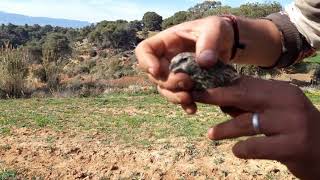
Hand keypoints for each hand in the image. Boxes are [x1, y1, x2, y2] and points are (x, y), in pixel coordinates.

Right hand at [135, 16, 233, 113]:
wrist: (228, 42)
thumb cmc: (218, 30)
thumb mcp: (215, 28)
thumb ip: (209, 41)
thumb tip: (203, 62)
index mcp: (166, 41)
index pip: (145, 50)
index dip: (145, 61)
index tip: (156, 71)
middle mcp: (166, 59)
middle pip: (155, 75)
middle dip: (168, 82)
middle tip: (187, 82)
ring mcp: (174, 73)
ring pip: (165, 89)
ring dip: (174, 96)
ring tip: (189, 99)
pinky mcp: (186, 85)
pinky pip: (180, 97)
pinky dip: (185, 104)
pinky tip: (193, 109)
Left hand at [192, 77, 319, 178]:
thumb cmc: (295, 130)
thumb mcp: (275, 112)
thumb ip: (249, 106)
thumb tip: (220, 101)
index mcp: (282, 91)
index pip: (246, 83)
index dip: (220, 85)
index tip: (200, 84)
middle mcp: (287, 103)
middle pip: (243, 95)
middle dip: (216, 96)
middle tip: (196, 96)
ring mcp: (291, 123)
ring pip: (246, 122)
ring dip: (224, 129)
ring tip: (210, 134)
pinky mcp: (292, 146)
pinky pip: (256, 146)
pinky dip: (242, 149)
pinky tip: (237, 151)